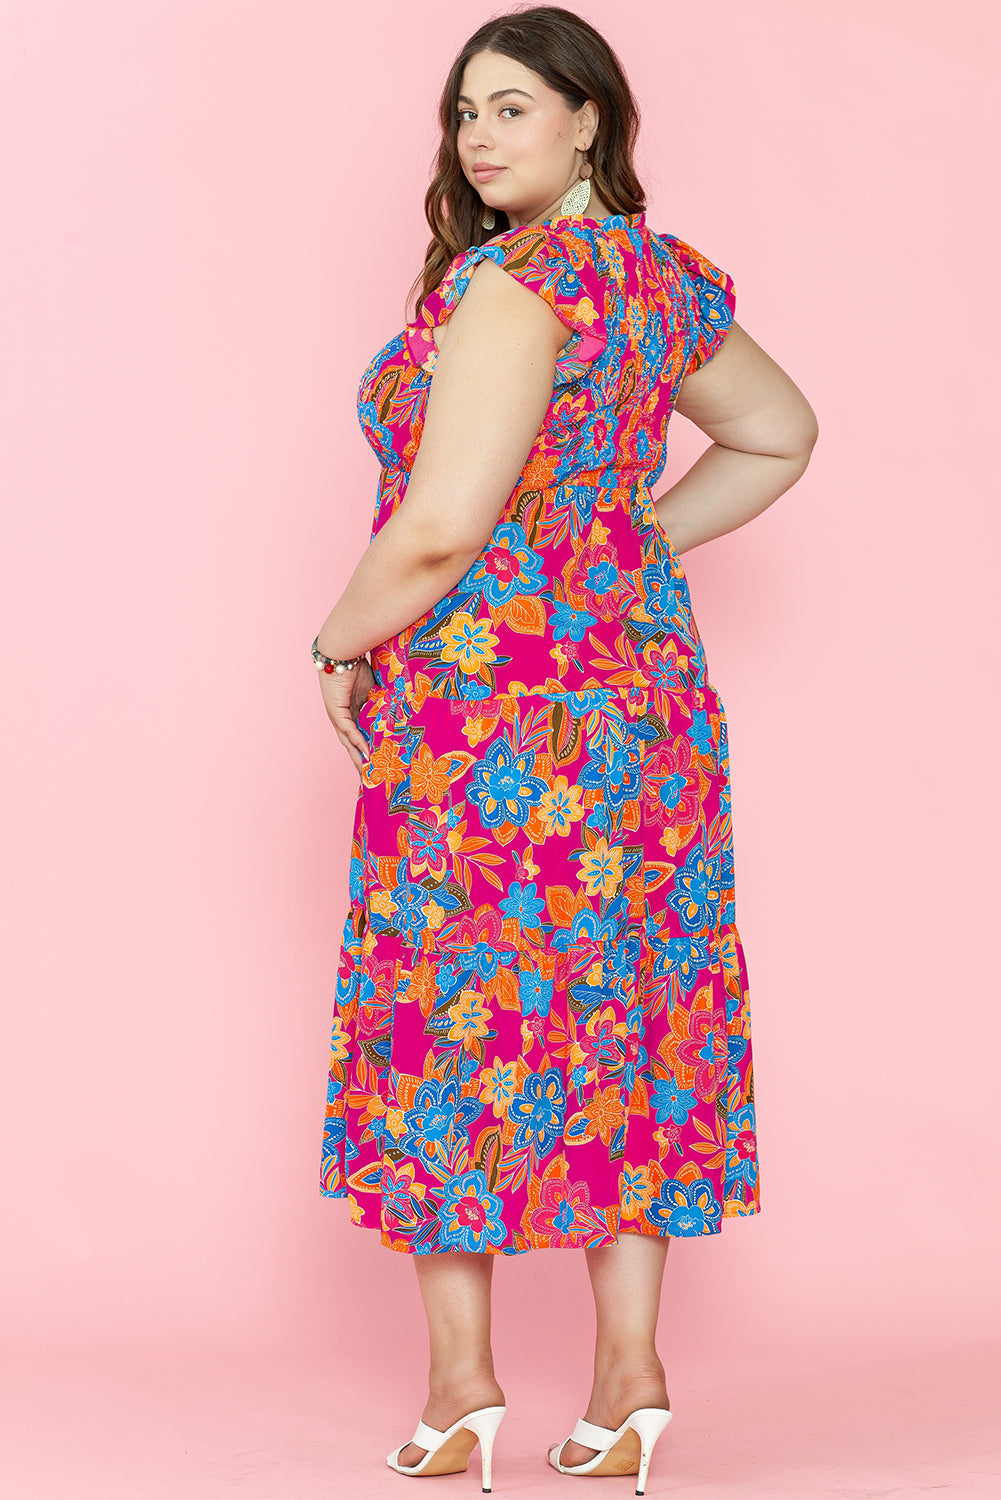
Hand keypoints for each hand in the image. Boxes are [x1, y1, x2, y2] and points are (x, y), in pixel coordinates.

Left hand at [317, 655, 376, 774]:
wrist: (342, 650)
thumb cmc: (358, 663)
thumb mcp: (375, 686)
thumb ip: (384, 699)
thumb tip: (405, 703)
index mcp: (354, 710)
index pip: (361, 735)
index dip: (369, 749)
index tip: (378, 763)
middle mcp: (344, 716)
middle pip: (353, 744)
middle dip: (361, 762)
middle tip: (370, 779)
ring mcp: (338, 715)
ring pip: (348, 742)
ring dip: (357, 759)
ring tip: (367, 774)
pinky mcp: (336, 711)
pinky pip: (348, 730)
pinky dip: (357, 742)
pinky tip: (365, 753)